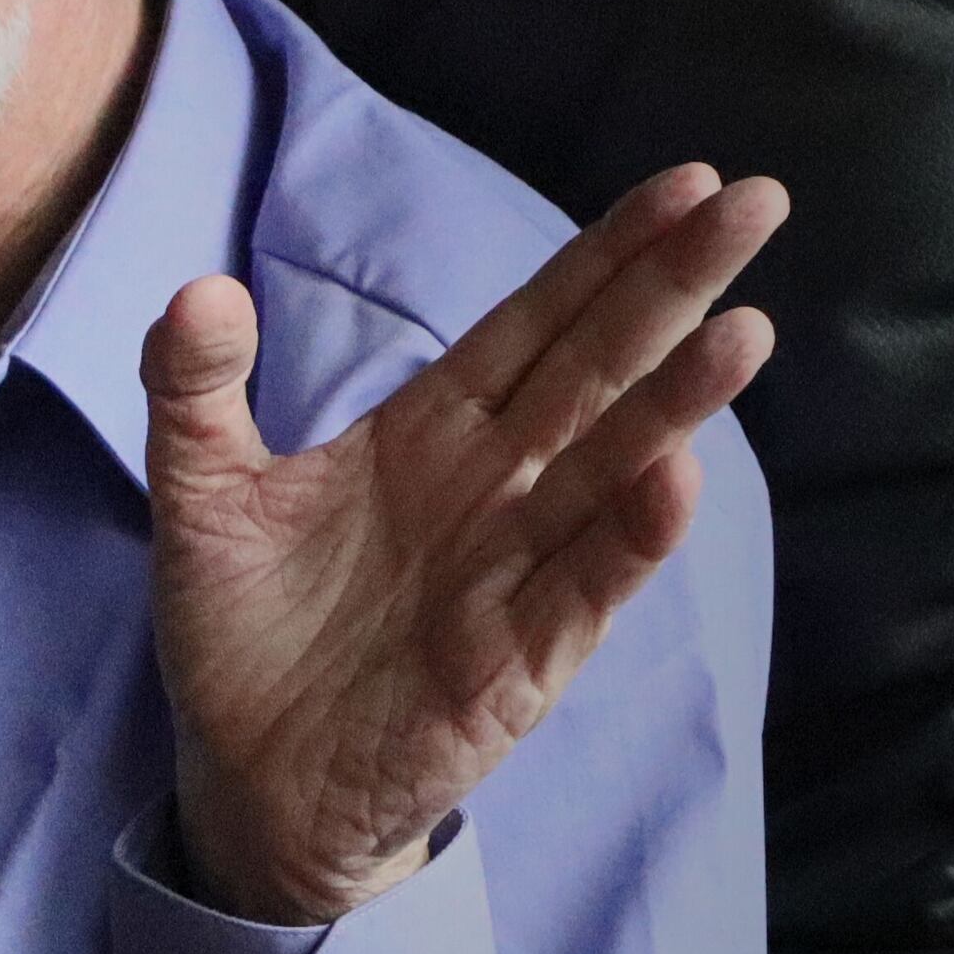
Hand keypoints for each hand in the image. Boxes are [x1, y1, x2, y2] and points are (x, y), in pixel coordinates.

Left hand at [139, 163, 786, 926]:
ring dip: (676, 404)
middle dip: (673, 289)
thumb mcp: (201, 495)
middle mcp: (495, 488)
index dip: (604, 255)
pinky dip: (626, 537)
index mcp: (432, 433)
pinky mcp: (514, 661)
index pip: (535, 324)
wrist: (246, 774)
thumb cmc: (241, 626)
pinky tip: (671, 478)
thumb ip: (195, 391)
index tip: (682, 180)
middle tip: (757, 202)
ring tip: (742, 330)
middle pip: (598, 370)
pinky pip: (582, 589)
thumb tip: (200, 288)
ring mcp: (516, 571)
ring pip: (613, 470)